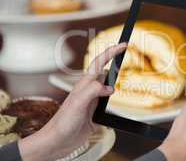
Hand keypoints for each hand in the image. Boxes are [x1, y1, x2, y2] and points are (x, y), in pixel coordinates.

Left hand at [19, 43, 127, 160]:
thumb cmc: (62, 122)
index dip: (111, 52)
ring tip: (125, 76)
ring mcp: (92, 101)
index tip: (123, 45)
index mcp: (84, 84)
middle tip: (126, 53)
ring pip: (107, 86)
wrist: (58, 141)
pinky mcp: (95, 113)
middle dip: (115, 60)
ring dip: (116, 81)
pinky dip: (115, 102)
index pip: (99, 63)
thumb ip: (93, 90)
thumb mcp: (78, 102)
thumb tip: (109, 87)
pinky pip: (108, 103)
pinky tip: (118, 104)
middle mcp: (89, 90)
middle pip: (105, 71)